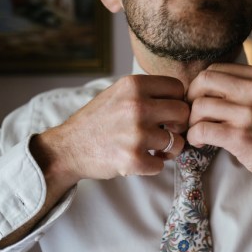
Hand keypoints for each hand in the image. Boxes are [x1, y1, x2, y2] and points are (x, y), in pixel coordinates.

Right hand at [32, 75, 188, 188]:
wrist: (68, 148)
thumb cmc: (97, 121)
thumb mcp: (118, 93)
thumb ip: (146, 92)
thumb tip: (182, 100)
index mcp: (133, 85)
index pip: (177, 87)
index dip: (177, 101)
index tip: (168, 112)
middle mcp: (137, 107)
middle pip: (183, 113)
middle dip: (178, 125)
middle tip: (167, 132)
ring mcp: (136, 134)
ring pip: (177, 142)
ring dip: (169, 149)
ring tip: (154, 149)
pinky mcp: (133, 159)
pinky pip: (161, 165)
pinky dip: (153, 165)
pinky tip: (141, 160)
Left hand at [186, 64, 251, 188]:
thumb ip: (242, 85)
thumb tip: (204, 84)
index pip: (214, 69)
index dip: (198, 85)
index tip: (198, 100)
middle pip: (203, 82)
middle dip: (190, 99)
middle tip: (192, 114)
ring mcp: (247, 113)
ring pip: (199, 107)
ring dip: (191, 121)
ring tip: (197, 131)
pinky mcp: (239, 136)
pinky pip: (202, 129)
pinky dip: (194, 136)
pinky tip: (199, 141)